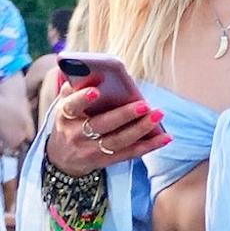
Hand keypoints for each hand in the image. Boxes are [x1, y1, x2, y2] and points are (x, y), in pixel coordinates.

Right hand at [46, 80, 168, 175]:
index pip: (71, 107)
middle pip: (101, 125)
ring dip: (141, 129)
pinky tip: (165, 137)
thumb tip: (90, 68)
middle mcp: (76, 135)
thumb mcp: (65, 104)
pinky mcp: (105, 161)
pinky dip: (149, 146)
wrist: (62, 157)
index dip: (82, 99)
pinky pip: (130, 154)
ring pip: (118, 141)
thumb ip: (75, 87)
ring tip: (158, 115)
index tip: (96, 91)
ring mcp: (91, 150)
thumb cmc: (70, 121)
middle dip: (124, 115)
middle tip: (144, 104)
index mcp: (65, 116)